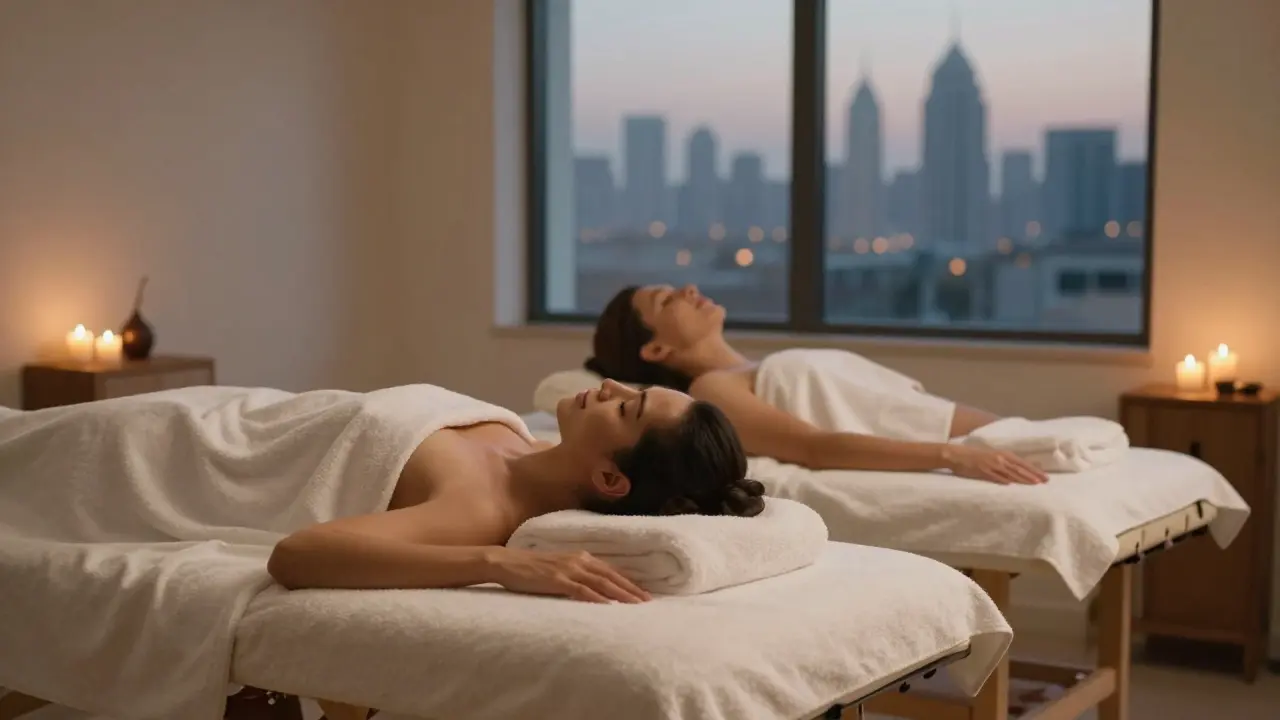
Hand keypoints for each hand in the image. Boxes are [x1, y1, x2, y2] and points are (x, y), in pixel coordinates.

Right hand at [487, 547, 651, 603]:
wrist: (506, 562)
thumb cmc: (530, 568)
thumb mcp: (558, 568)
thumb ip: (576, 575)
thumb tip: (592, 589)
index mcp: (580, 557)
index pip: (611, 571)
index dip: (629, 582)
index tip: (644, 594)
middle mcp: (578, 560)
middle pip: (611, 576)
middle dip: (631, 589)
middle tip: (648, 602)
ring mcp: (568, 570)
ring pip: (601, 583)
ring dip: (620, 594)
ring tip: (636, 606)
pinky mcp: (557, 580)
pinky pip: (581, 590)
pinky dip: (597, 598)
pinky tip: (608, 605)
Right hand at [942, 446, 1048, 484]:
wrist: (957, 455)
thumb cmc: (975, 456)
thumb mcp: (993, 456)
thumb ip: (1006, 462)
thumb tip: (1020, 468)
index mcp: (1003, 454)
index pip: (1023, 463)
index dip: (1034, 470)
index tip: (1045, 476)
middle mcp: (999, 458)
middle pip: (1019, 468)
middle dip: (1033, 475)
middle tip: (1045, 481)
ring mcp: (991, 465)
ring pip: (1010, 473)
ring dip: (1022, 478)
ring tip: (1034, 484)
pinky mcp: (982, 471)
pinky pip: (995, 476)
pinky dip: (1003, 480)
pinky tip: (1011, 484)